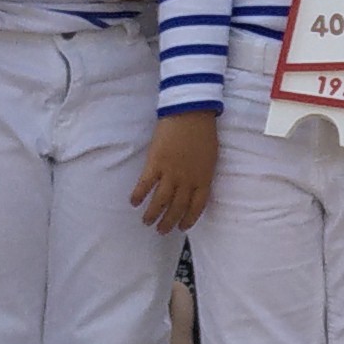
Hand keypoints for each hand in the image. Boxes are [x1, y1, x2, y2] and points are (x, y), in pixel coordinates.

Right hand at [134, 112, 216, 234]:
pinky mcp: (155, 163)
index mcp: (203, 179)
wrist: (191, 113)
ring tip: (146, 222)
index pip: (197, 207)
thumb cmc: (204, 132)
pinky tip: (133, 202)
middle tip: (161, 231)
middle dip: (168, 223)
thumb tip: (196, 186)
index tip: (182, 227)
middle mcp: (187, 181)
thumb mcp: (210, 158)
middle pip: (177, 208)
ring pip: (160, 201)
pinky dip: (139, 195)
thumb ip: (203, 174)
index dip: (188, 219)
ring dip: (152, 214)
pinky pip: (145, 185)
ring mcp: (171, 173)